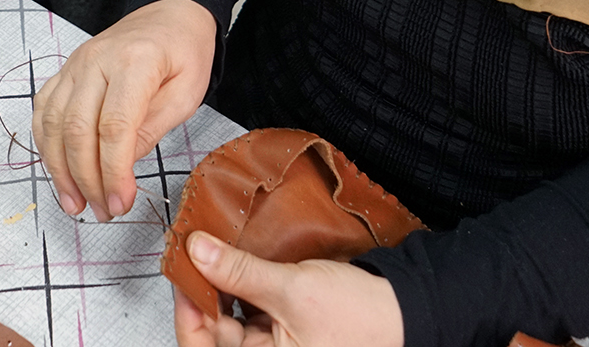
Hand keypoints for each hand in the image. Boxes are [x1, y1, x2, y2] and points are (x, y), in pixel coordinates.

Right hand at [33, 0, 215, 220]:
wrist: (170, 15)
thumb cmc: (184, 53)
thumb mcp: (187, 94)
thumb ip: (152, 128)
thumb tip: (121, 166)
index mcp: (135, 62)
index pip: (114, 126)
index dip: (113, 171)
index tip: (121, 202)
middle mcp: (97, 60)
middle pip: (78, 129)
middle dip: (87, 179)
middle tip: (103, 211)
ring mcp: (76, 64)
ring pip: (53, 124)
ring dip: (60, 170)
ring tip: (76, 203)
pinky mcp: (65, 71)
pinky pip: (44, 110)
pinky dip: (46, 145)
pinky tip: (58, 170)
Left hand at [173, 231, 404, 346]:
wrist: (405, 310)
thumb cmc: (359, 316)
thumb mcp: (292, 289)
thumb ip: (240, 272)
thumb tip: (198, 252)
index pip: (204, 345)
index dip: (187, 310)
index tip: (183, 270)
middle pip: (215, 332)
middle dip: (204, 293)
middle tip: (195, 254)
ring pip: (231, 319)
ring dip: (221, 288)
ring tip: (214, 253)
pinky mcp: (285, 331)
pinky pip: (252, 312)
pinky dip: (242, 287)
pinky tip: (238, 264)